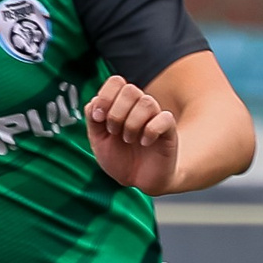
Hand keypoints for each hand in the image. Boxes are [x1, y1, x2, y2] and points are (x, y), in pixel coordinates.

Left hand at [87, 74, 178, 193]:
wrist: (139, 180)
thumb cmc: (120, 158)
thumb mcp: (98, 140)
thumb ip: (93, 120)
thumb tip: (94, 102)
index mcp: (120, 106)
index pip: (116, 82)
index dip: (105, 96)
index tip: (98, 118)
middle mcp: (138, 108)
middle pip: (130, 90)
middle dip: (116, 113)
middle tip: (114, 132)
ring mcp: (155, 117)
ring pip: (147, 102)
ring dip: (131, 124)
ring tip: (128, 140)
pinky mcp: (169, 130)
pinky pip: (164, 118)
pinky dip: (150, 131)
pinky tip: (145, 143)